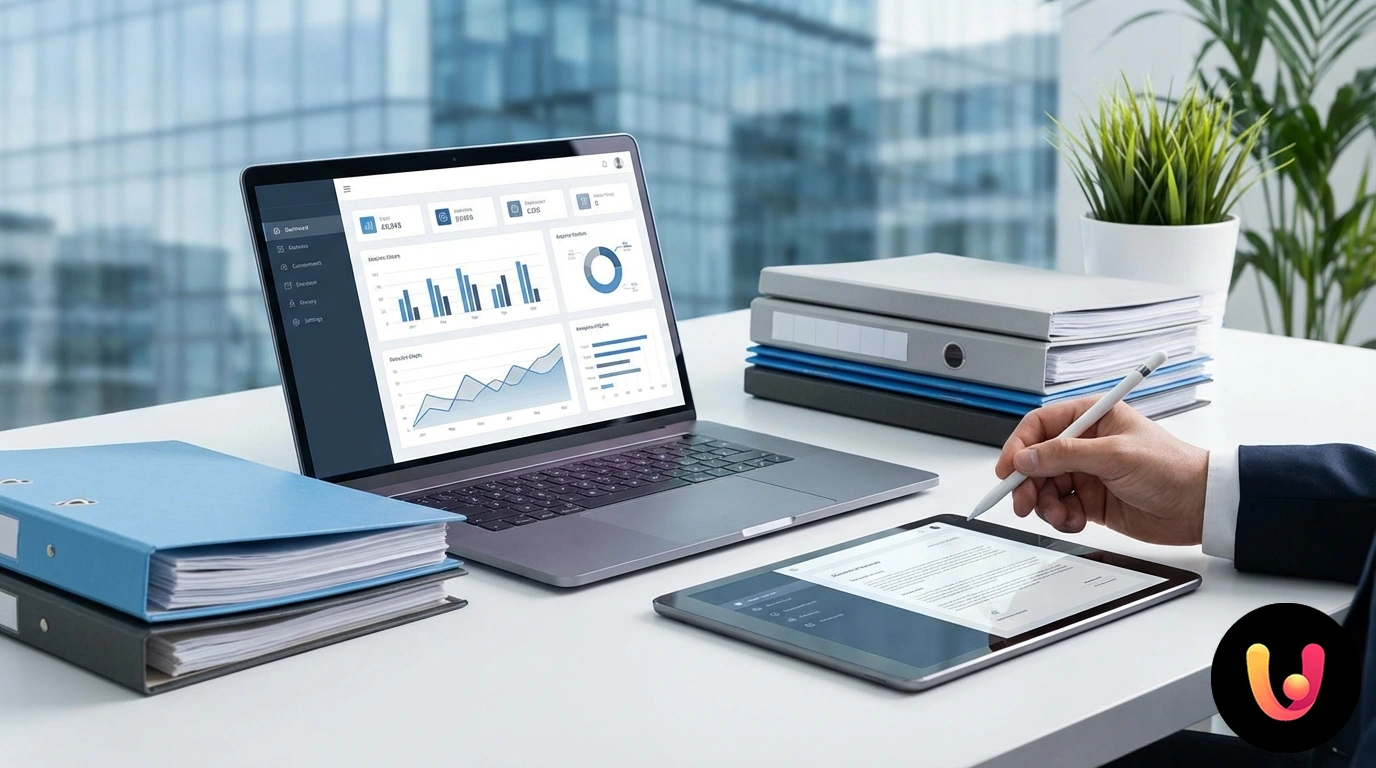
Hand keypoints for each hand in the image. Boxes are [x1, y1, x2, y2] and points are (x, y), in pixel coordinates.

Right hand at [994, 400, 1209, 544]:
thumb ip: (1065, 455)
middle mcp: (1085, 443)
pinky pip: (1061, 508)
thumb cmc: (1171, 469)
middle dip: (1027, 482)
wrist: (1200, 506)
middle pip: (1036, 460)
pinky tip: (1075, 520)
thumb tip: (1026, 457)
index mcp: (1092, 418)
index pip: (1040, 425)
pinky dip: (1062, 517)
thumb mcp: (1114, 456)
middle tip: (1022, 501)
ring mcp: (1087, 473)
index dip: (1019, 446)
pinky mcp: (1092, 501)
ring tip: (1060, 515)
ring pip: (1045, 487)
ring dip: (1045, 504)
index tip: (1008, 469)